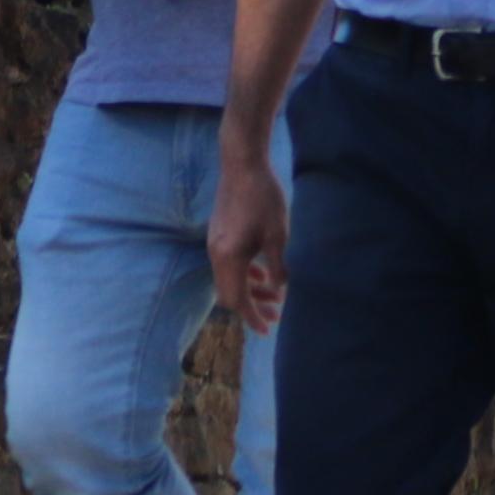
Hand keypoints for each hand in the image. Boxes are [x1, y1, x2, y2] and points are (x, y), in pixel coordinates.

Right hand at [208, 152, 289, 334]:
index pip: (237, 299)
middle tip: (276, 316)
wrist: (242, 164)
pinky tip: (263, 272)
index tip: (267, 330)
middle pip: (229, 294)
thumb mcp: (278, 234)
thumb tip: (279, 291)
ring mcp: (215, 244)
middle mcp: (217, 254)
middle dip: (252, 307)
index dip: (252, 317)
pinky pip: (229, 265)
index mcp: (230, 257)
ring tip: (276, 296)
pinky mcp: (219, 235)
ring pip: (230, 279)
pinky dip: (245, 273)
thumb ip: (277, 266)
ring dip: (251, 289)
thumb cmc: (264, 198)